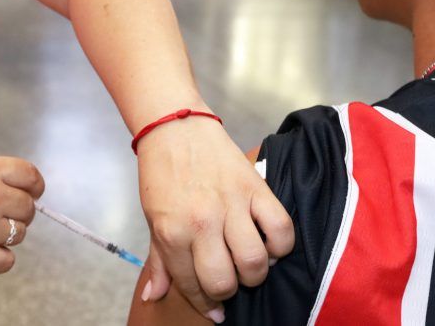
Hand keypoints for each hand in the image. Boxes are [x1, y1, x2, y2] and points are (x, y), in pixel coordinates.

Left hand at [136, 116, 293, 320]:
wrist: (174, 128)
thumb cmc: (161, 175)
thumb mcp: (153, 219)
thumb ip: (160, 260)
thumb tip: (152, 296)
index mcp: (171, 233)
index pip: (194, 286)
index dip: (206, 303)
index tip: (215, 309)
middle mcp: (201, 223)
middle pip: (226, 281)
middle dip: (229, 290)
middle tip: (229, 280)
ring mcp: (231, 205)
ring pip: (255, 262)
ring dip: (255, 271)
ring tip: (248, 261)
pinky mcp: (255, 188)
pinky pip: (281, 230)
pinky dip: (280, 245)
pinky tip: (269, 242)